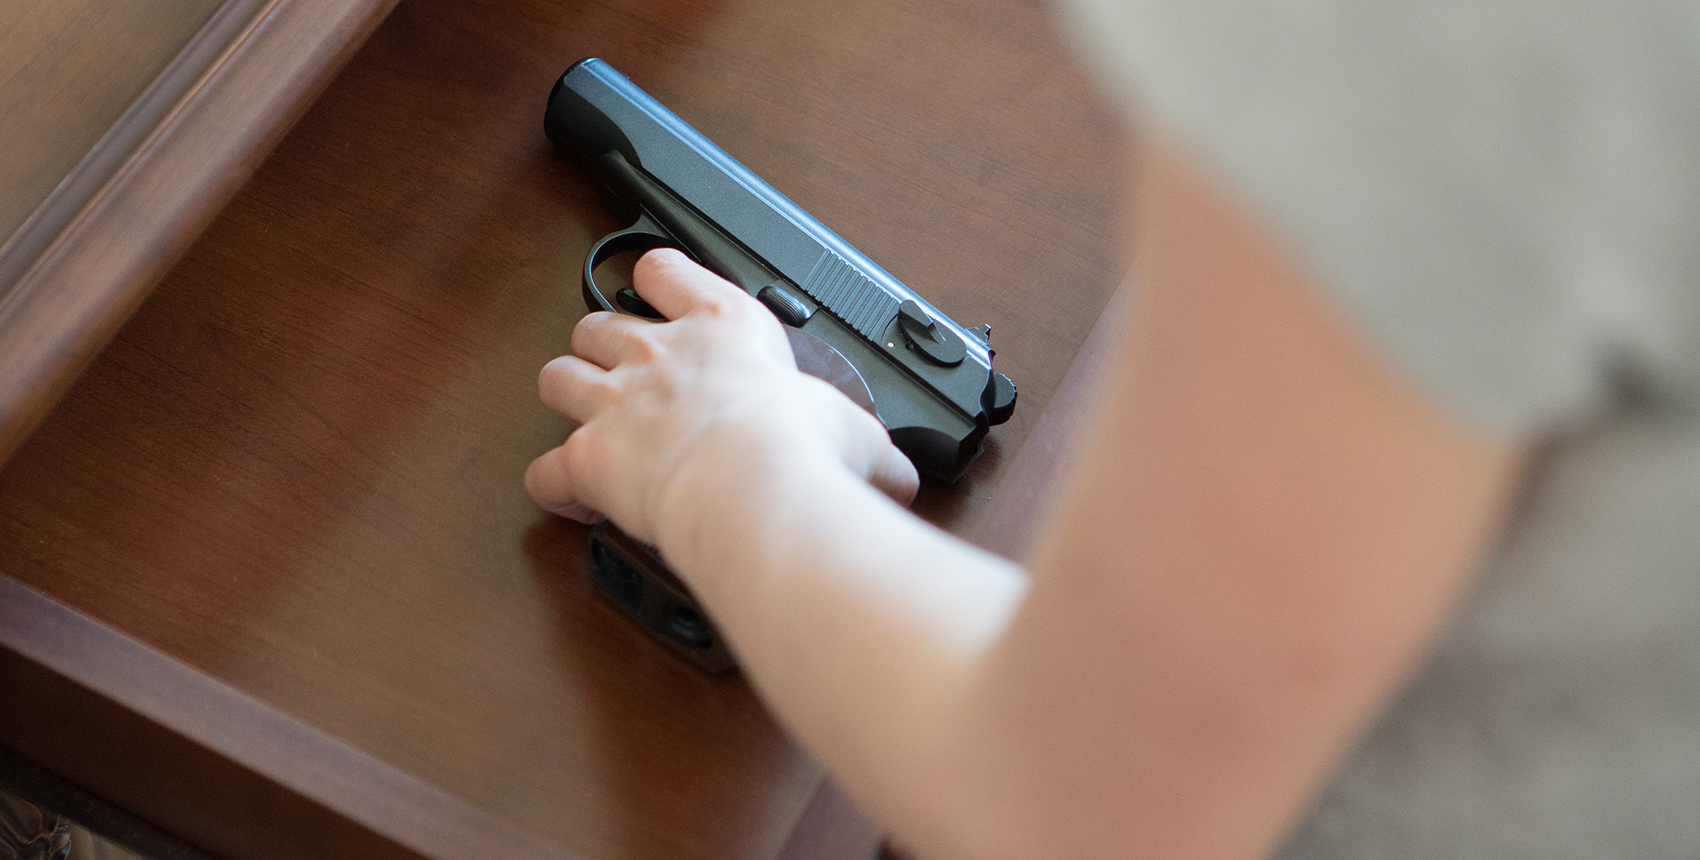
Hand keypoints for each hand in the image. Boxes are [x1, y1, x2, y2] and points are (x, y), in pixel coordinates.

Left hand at [525, 249, 917, 547]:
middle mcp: (659, 354)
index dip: (656, 279)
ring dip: (567, 400)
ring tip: (587, 425)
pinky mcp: (587, 458)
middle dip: (601, 348)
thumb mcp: (856, 431)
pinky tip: (574, 500)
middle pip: (596, 325)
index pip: (667, 270)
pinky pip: (545, 470)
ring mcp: (614, 402)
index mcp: (723, 325)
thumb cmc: (801, 447)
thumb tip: (903, 478)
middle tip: (622, 377)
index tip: (660, 289)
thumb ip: (870, 445)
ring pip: (556, 379)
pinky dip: (555, 486)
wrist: (753, 486)